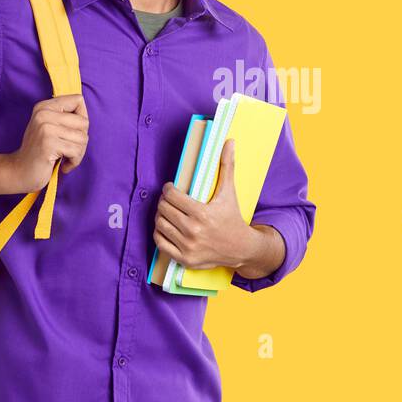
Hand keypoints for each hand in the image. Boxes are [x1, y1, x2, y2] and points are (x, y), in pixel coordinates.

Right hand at [5, 93, 88, 191]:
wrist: (19, 171)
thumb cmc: (40, 152)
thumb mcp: (50, 128)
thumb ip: (66, 118)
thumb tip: (86, 116)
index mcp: (45, 106)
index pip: (78, 100)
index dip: (82, 118)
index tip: (72, 132)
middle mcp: (44, 113)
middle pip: (84, 122)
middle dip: (81, 140)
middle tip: (68, 149)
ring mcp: (45, 128)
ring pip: (82, 138)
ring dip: (78, 153)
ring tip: (65, 158)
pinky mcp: (48, 143)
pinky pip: (76, 151)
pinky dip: (74, 162)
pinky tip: (63, 166)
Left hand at [153, 138, 257, 270]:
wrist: (241, 248)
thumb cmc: (233, 218)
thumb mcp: (230, 192)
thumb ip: (227, 166)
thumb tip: (230, 142)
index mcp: (202, 213)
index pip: (172, 196)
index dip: (168, 189)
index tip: (171, 188)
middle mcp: (193, 231)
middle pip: (163, 209)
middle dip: (164, 202)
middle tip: (169, 199)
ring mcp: (188, 246)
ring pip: (160, 225)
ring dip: (160, 216)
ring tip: (167, 212)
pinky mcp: (184, 259)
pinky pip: (160, 243)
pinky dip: (160, 233)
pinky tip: (166, 227)